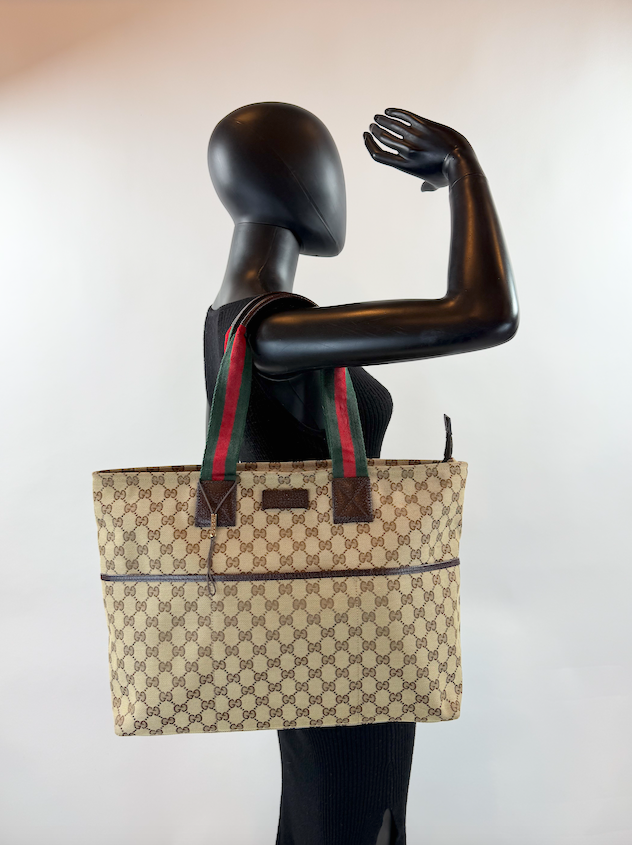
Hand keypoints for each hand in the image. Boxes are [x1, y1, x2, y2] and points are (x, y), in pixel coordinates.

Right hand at [364, 108, 479, 190]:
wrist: (461, 165)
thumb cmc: (449, 177)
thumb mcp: (434, 184)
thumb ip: (426, 186)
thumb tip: (424, 189)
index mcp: (405, 166)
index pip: (379, 155)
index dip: (369, 144)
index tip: (366, 137)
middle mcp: (407, 151)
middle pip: (383, 138)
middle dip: (375, 130)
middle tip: (372, 125)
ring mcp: (416, 138)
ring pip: (392, 126)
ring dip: (382, 120)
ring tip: (378, 117)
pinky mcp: (426, 126)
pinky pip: (406, 116)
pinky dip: (395, 112)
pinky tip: (389, 110)